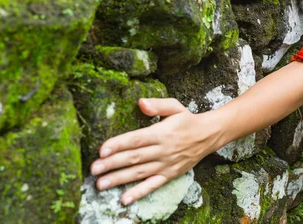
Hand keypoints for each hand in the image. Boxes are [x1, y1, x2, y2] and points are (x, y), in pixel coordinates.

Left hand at [89, 98, 216, 204]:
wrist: (208, 135)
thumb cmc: (187, 119)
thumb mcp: (175, 106)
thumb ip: (157, 105)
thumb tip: (140, 103)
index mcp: (161, 133)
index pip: (136, 139)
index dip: (119, 145)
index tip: (102, 150)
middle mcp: (162, 150)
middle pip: (134, 158)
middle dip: (112, 164)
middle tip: (94, 169)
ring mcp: (166, 164)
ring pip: (139, 173)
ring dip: (119, 179)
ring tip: (101, 184)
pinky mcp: (169, 175)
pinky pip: (153, 185)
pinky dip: (139, 193)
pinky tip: (125, 199)